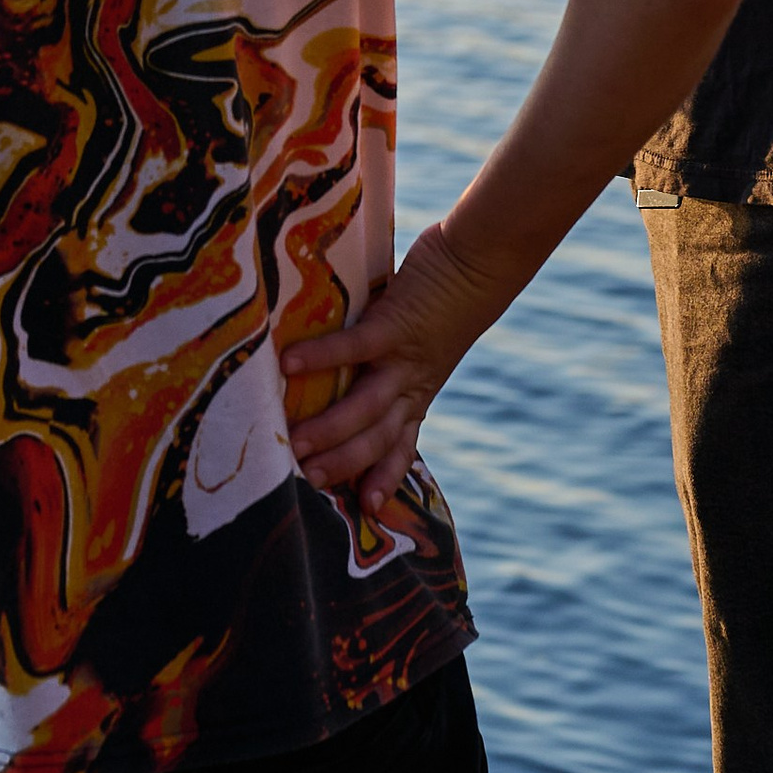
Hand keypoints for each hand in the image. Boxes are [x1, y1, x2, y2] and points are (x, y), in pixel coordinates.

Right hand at [279, 222, 506, 524]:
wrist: (483, 261)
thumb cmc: (447, 294)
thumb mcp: (423, 337)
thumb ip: (391, 354)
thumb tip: (347, 360)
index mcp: (419, 391)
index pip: (401, 445)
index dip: (384, 478)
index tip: (365, 510)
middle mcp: (414, 383)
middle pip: (377, 436)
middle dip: (342, 462)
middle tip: (305, 480)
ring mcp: (406, 357)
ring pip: (367, 405)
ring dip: (330, 429)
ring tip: (294, 442)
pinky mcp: (397, 323)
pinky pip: (355, 347)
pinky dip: (321, 357)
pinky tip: (288, 363)